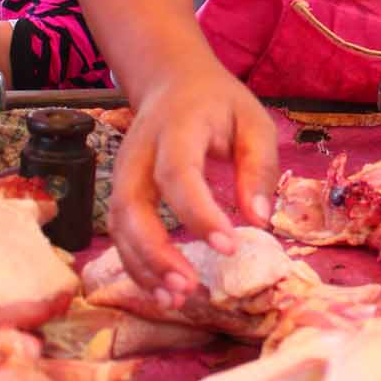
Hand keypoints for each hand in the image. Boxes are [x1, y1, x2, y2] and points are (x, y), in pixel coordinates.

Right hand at [110, 57, 279, 305]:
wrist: (172, 81)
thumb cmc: (219, 104)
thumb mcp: (253, 121)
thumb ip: (259, 167)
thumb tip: (260, 219)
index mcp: (177, 128)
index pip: (178, 173)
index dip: (198, 213)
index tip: (228, 246)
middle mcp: (139, 152)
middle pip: (132, 205)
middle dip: (156, 251)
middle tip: (189, 286)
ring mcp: (123, 172)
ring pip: (119, 225)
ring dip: (143, 266)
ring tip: (176, 299)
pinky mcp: (121, 191)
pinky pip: (120, 232)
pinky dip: (136, 265)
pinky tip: (162, 291)